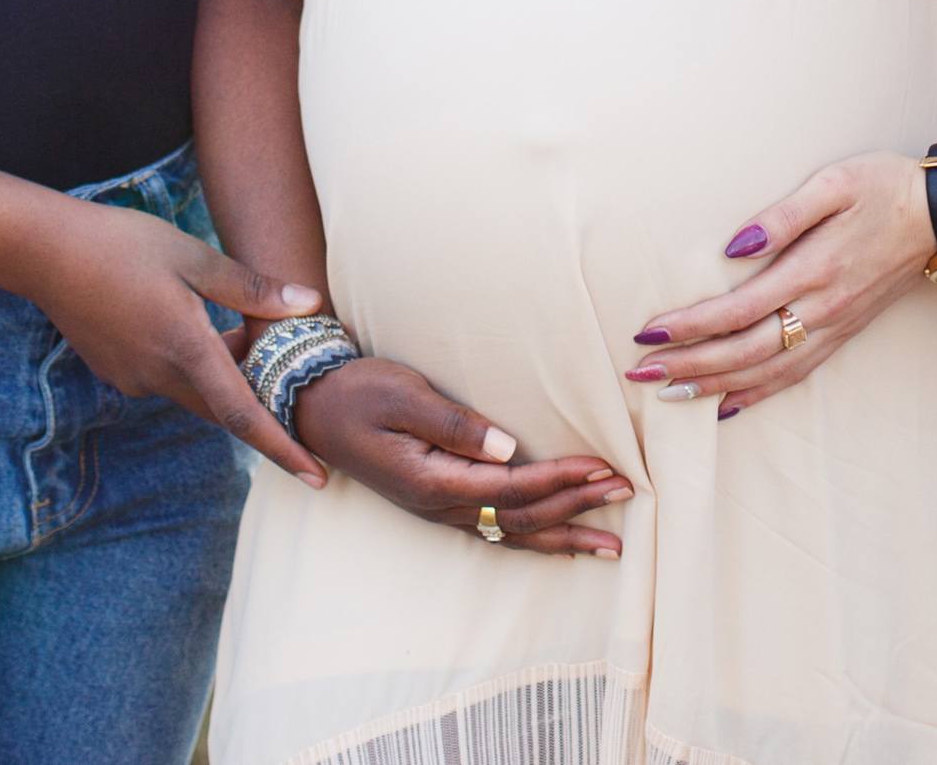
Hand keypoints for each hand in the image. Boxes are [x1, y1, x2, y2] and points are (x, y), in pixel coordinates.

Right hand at [24, 198, 333, 482]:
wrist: (46, 252)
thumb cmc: (123, 244)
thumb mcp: (195, 257)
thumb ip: (251, 289)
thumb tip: (308, 306)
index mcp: (185, 349)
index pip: (244, 415)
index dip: (284, 448)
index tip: (317, 476)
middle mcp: (158, 375)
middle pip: (225, 410)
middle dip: (264, 411)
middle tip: (302, 406)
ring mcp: (134, 378)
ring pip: (197, 392)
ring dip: (228, 378)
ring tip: (250, 336)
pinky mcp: (118, 371)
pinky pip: (169, 379)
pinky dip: (195, 366)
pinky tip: (198, 326)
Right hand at [293, 359, 632, 557]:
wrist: (311, 411)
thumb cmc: (356, 393)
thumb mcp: (402, 396)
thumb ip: (454, 425)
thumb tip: (507, 446)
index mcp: (433, 480)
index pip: (512, 488)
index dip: (559, 480)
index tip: (602, 467)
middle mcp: (439, 505)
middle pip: (520, 517)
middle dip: (575, 507)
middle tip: (626, 493)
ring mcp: (438, 510)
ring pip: (511, 533)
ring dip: (563, 534)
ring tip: (612, 543)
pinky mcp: (438, 503)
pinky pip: (495, 530)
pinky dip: (533, 538)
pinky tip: (559, 541)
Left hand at [626, 153, 933, 417]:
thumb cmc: (883, 186)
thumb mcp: (833, 183)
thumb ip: (783, 215)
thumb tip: (734, 246)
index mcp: (813, 270)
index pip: (738, 311)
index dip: (691, 326)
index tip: (649, 332)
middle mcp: (821, 309)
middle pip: (743, 351)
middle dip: (688, 365)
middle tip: (638, 372)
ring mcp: (833, 327)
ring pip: (766, 371)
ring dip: (714, 386)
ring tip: (668, 394)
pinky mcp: (842, 333)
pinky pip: (795, 374)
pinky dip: (757, 394)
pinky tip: (728, 404)